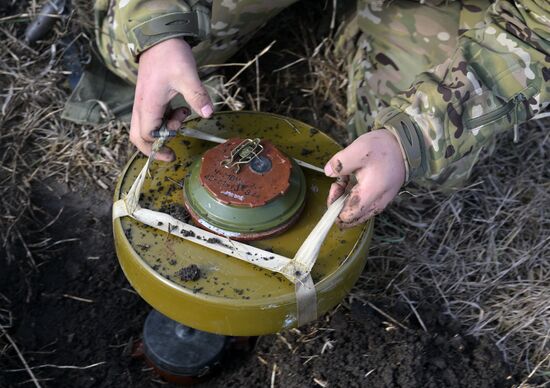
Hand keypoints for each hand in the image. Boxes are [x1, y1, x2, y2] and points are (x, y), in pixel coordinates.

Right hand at [130, 38, 213, 160]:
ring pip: (145, 127)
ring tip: (182, 116)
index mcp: (148, 104)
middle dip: (153, 147)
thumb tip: (208, 114)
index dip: (158, 146)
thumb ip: (197, 95)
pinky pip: (152, 118)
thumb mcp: (187, 76)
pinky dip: (165, 120)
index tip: (173, 153)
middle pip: (137, 136)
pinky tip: (181, 110)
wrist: (160, 38)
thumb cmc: (171, 55)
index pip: (146, 135)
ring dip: (164, 130)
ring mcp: (143, 102)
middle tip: (170, 152)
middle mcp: (141, 106)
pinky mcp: (149, 98)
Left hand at [324, 129, 405, 226]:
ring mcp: (380, 202)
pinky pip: (363, 205)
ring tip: (345, 178)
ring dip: (346, 198)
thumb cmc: (383, 148)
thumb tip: (328, 172)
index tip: (335, 185)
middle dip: (338, 203)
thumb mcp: (358, 150)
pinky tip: (352, 179)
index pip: (347, 217)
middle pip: (351, 218)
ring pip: (356, 212)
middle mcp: (376, 204)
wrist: (405, 146)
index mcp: (370, 195)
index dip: (334, 205)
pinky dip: (354, 195)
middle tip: (338, 183)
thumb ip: (340, 163)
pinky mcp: (381, 198)